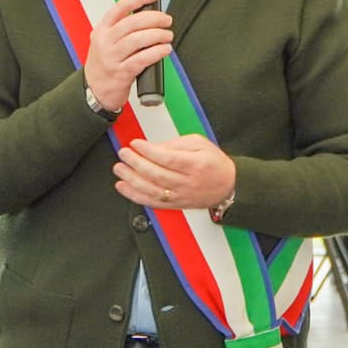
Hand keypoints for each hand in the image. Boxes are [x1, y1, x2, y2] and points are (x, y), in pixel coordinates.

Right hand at [83, 0, 171, 112]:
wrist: (94, 90)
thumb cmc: (103, 64)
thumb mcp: (105, 41)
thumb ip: (122, 29)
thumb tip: (150, 16)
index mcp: (102, 29)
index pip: (121, 6)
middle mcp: (105, 41)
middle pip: (132, 22)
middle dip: (154, 18)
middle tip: (166, 20)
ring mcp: (112, 57)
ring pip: (138, 40)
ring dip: (158, 35)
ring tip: (167, 36)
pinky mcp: (121, 72)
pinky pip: (142, 59)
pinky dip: (156, 52)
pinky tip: (165, 49)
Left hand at [113, 135, 235, 210]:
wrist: (228, 186)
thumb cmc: (214, 163)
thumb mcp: (200, 144)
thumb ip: (176, 143)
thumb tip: (153, 146)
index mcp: (195, 165)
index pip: (167, 158)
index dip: (148, 151)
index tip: (136, 143)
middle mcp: (187, 182)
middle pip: (157, 175)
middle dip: (136, 163)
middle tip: (123, 154)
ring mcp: (180, 196)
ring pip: (152, 191)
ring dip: (132, 180)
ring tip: (119, 169)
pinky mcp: (175, 204)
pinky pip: (152, 202)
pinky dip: (135, 196)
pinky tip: (124, 187)